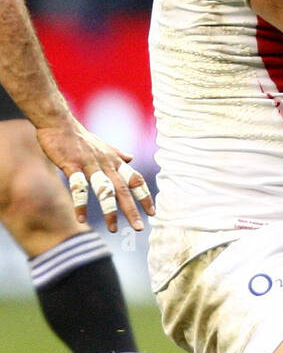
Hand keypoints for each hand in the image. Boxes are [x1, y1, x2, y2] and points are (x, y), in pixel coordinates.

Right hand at [35, 113, 153, 232]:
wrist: (59, 123)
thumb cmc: (81, 137)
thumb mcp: (103, 146)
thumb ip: (118, 154)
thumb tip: (132, 159)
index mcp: (114, 161)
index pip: (135, 179)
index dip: (145, 196)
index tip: (153, 212)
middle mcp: (106, 164)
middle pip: (123, 189)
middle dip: (132, 209)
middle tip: (139, 228)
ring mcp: (90, 165)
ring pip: (104, 190)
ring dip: (110, 211)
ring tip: (113, 229)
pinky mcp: (72, 166)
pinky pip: (79, 187)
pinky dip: (80, 204)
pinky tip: (81, 219)